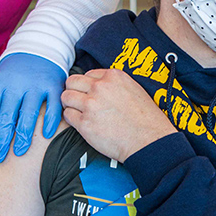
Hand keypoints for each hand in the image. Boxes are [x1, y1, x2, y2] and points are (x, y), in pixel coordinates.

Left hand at [0, 53, 66, 162]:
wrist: (38, 48)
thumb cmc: (16, 73)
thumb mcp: (2, 83)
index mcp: (1, 84)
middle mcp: (17, 84)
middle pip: (7, 116)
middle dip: (2, 140)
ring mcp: (36, 84)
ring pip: (29, 114)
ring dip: (23, 136)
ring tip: (19, 152)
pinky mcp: (54, 85)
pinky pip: (53, 107)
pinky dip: (50, 122)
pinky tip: (45, 135)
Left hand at [61, 69, 175, 162]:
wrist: (149, 141)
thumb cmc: (146, 120)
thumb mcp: (134, 90)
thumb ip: (114, 85)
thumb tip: (99, 86)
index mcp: (113, 76)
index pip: (88, 74)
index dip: (87, 86)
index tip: (89, 94)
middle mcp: (100, 87)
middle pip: (72, 82)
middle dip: (73, 91)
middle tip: (78, 102)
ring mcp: (91, 105)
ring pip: (66, 97)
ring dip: (70, 105)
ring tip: (79, 113)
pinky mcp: (85, 123)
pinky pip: (67, 115)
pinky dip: (72, 120)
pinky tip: (82, 124)